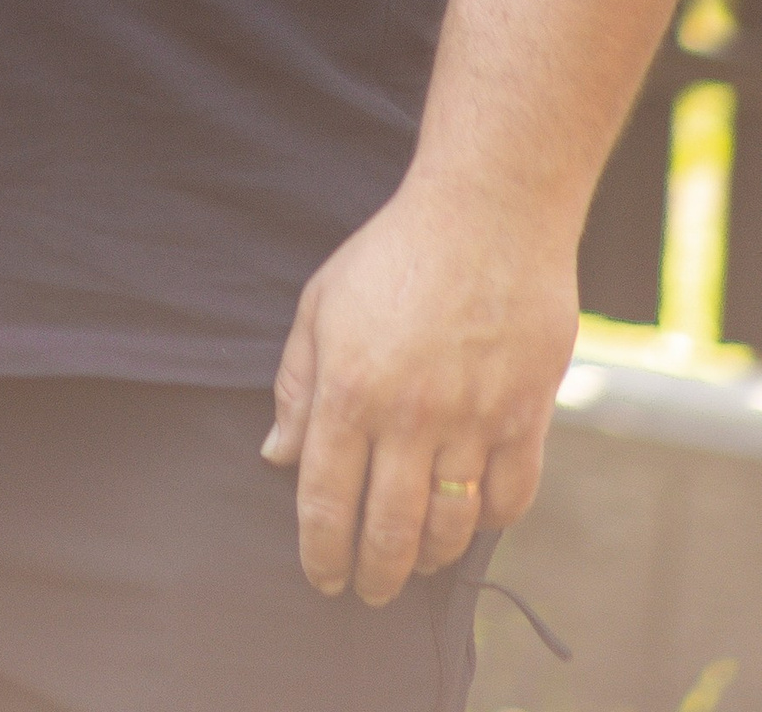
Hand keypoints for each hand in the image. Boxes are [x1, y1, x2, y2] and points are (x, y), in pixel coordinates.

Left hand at [265, 174, 577, 605]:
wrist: (487, 214)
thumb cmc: (394, 254)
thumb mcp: (321, 305)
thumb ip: (297, 387)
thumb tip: (278, 457)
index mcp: (349, 389)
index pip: (326, 501)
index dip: (321, 553)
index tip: (322, 577)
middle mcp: (410, 417)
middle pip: (389, 532)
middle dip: (373, 575)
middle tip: (367, 589)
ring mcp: (473, 421)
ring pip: (451, 528)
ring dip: (429, 559)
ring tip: (415, 562)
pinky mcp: (527, 417)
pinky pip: (509, 500)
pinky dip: (488, 522)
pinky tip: (470, 517)